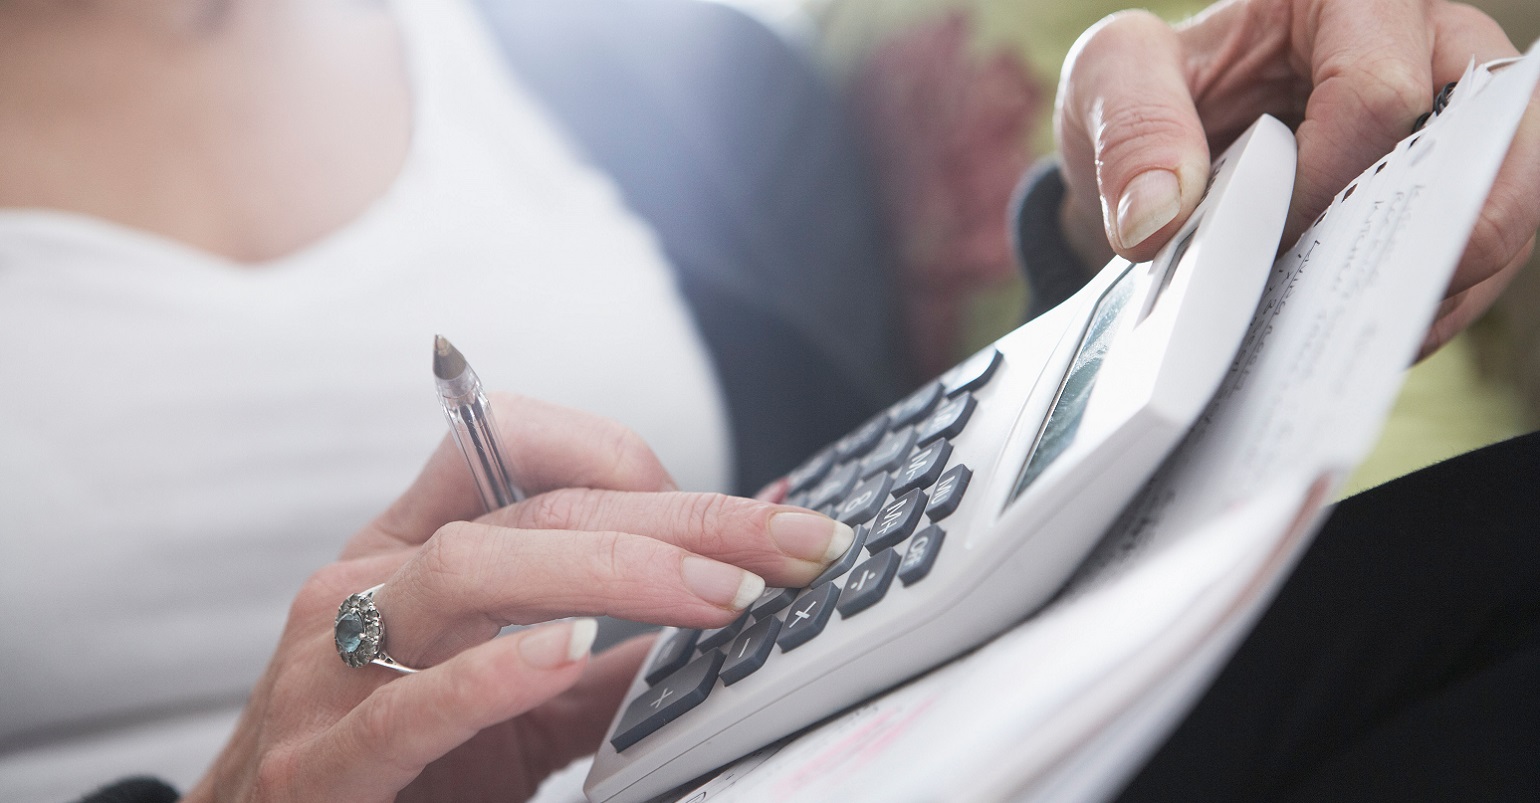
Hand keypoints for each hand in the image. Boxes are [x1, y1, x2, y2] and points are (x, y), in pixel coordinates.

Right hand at [184, 394, 852, 801]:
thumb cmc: (398, 765)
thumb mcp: (511, 697)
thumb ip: (606, 655)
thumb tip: (732, 603)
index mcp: (414, 550)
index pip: (516, 442)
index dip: (631, 456)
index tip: (739, 513)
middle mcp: (367, 583)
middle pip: (535, 506)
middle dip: (682, 517)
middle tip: (793, 543)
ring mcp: (331, 667)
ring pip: (470, 568)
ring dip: (612, 572)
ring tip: (718, 596)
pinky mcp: (320, 763)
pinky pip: (410, 704)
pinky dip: (494, 673)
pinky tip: (566, 653)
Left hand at [1053, 0, 1539, 355]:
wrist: (1158, 155)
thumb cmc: (1147, 96)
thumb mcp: (1107, 81)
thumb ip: (1131, 128)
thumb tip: (1160, 218)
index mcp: (1345, 0)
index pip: (1376, 88)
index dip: (1327, 179)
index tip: (1267, 239)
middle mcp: (1428, 46)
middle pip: (1485, 138)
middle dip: (1422, 232)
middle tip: (1345, 300)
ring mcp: (1455, 122)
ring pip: (1507, 201)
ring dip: (1437, 281)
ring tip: (1353, 330)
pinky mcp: (1451, 193)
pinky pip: (1482, 255)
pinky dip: (1427, 306)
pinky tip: (1357, 336)